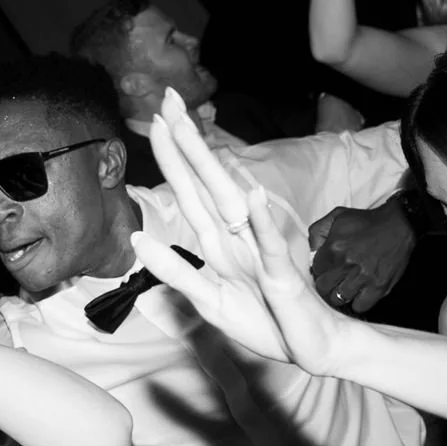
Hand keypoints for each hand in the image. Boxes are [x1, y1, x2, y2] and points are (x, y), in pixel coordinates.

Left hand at [130, 88, 358, 373]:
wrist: (309, 346)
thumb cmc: (263, 321)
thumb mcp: (209, 300)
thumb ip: (175, 271)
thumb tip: (137, 240)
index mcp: (219, 242)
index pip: (190, 192)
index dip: (172, 157)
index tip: (155, 118)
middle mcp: (237, 237)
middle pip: (207, 184)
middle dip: (187, 143)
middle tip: (168, 98)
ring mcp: (260, 252)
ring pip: (233, 203)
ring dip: (213, 168)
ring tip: (195, 133)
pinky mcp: (281, 276)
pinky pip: (270, 246)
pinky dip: (261, 222)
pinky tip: (253, 195)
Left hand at [308, 201, 414, 314]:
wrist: (399, 224)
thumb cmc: (369, 222)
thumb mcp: (337, 216)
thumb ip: (318, 232)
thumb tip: (311, 250)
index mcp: (334, 247)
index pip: (315, 269)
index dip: (320, 269)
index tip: (326, 268)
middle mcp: (347, 264)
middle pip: (323, 287)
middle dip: (327, 283)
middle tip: (334, 279)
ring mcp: (363, 277)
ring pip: (338, 299)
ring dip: (340, 293)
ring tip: (345, 286)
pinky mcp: (378, 287)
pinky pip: (360, 306)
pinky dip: (357, 302)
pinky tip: (359, 292)